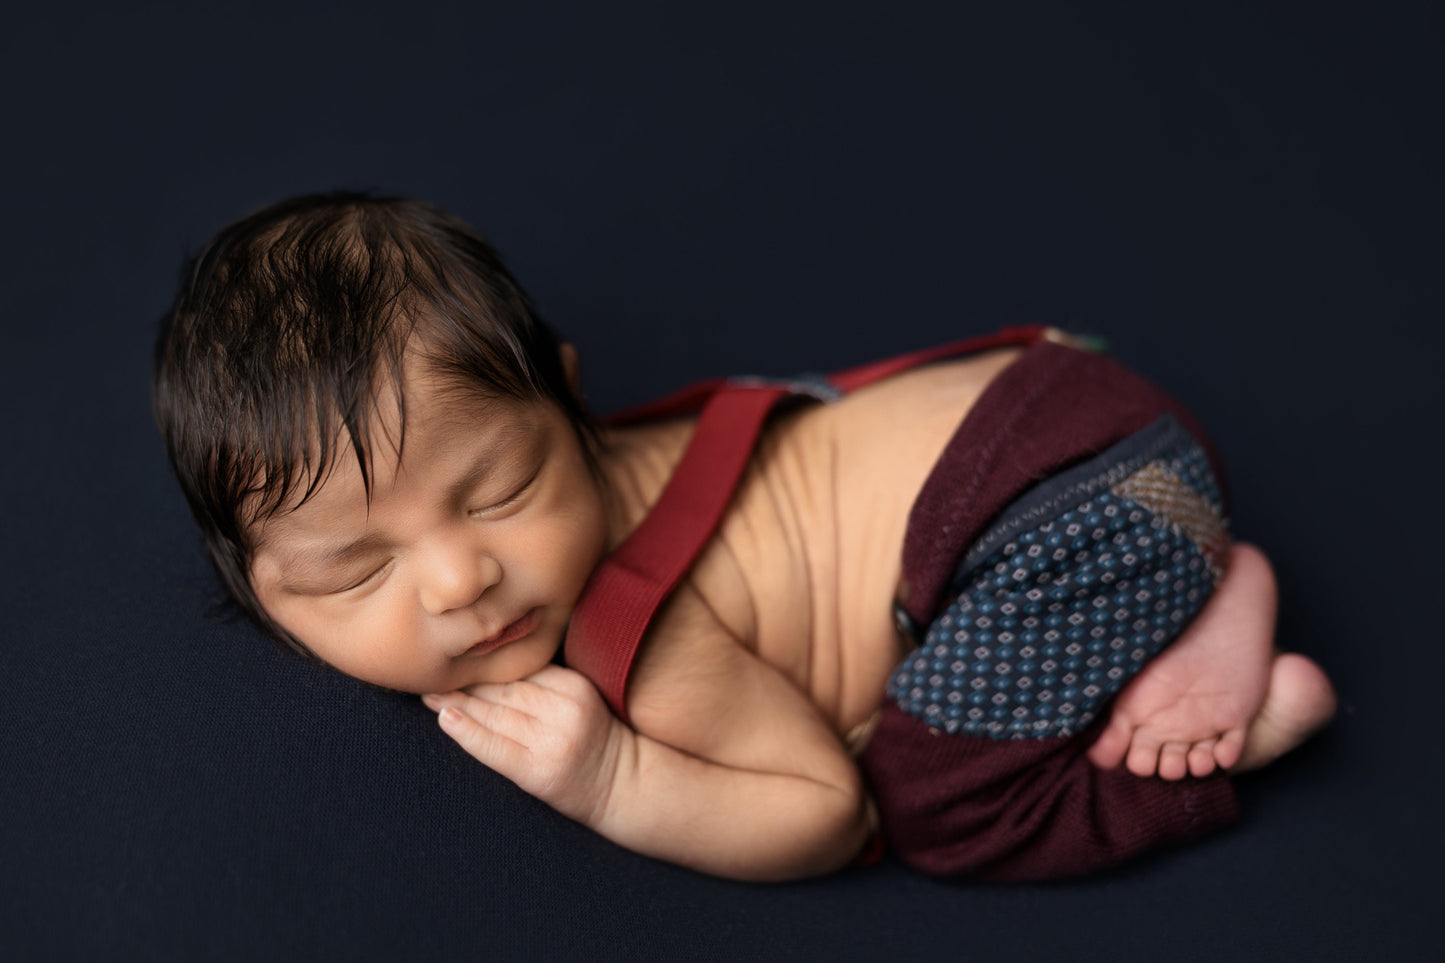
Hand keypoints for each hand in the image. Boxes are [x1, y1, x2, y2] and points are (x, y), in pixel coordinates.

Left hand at [422, 665, 630, 827]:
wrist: (624, 788)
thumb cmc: (594, 743)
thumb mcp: (580, 701)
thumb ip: (545, 684)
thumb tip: (488, 670)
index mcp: (575, 685)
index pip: (520, 671)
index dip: (485, 666)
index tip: (456, 658)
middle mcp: (565, 709)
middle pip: (504, 691)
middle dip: (465, 683)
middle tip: (430, 673)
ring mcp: (552, 741)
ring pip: (495, 715)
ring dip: (457, 703)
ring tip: (428, 695)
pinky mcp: (538, 771)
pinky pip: (495, 748)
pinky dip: (467, 732)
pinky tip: (446, 719)